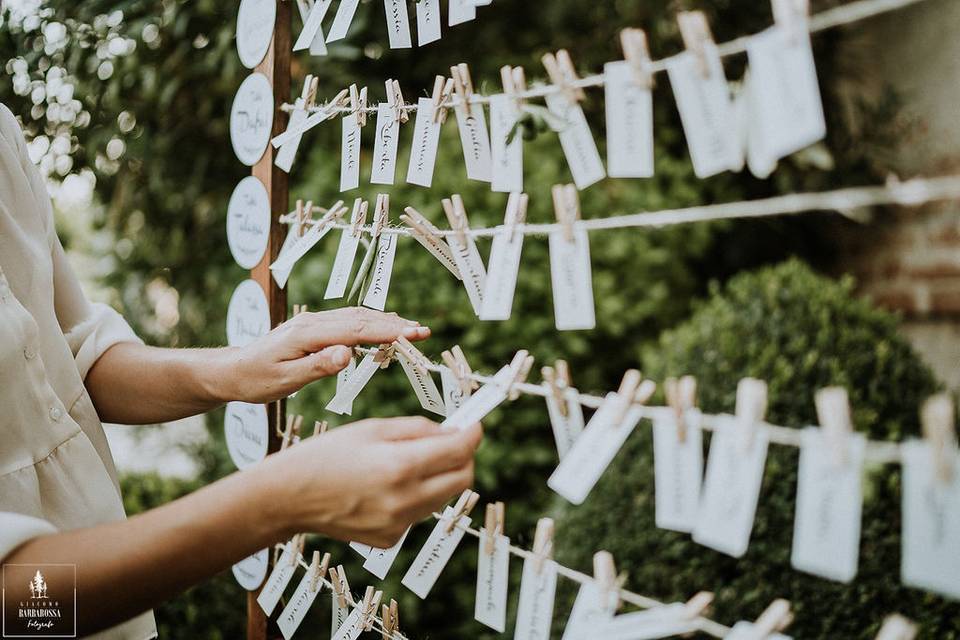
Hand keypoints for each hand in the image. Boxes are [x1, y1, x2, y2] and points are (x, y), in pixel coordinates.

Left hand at [219, 307, 429, 403]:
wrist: (232, 370)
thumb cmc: (255, 380)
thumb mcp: (284, 381)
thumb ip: (317, 367)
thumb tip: (347, 353)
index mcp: (308, 334)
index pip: (356, 330)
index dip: (386, 331)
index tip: (413, 335)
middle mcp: (313, 322)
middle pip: (361, 319)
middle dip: (394, 325)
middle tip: (423, 332)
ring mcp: (313, 323)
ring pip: (356, 318)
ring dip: (385, 323)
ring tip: (412, 330)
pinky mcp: (314, 328)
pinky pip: (348, 322)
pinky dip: (371, 324)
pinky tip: (383, 328)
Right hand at [263, 417, 482, 547]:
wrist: (289, 497)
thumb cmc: (327, 454)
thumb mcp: (373, 428)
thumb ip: (418, 429)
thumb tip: (454, 433)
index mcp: (399, 466)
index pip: (459, 451)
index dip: (473, 434)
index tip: (475, 424)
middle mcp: (404, 500)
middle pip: (462, 479)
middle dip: (463, 457)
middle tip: (450, 442)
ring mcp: (398, 524)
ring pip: (442, 497)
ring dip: (439, 476)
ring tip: (408, 462)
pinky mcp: (391, 539)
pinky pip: (418, 513)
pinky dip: (415, 496)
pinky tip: (385, 487)